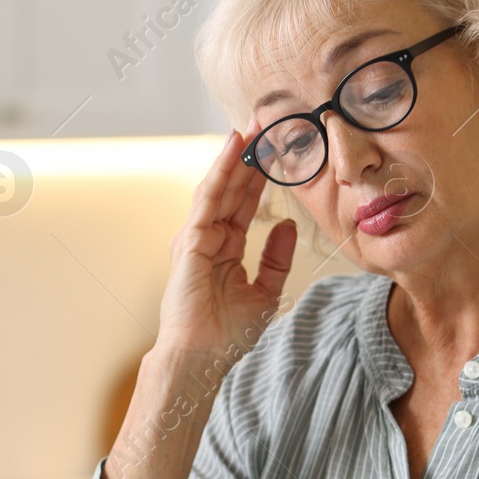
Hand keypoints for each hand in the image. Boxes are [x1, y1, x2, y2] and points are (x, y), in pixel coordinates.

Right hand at [157, 127, 296, 359]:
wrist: (202, 358)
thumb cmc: (227, 335)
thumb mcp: (266, 292)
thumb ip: (276, 259)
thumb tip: (288, 226)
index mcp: (226, 247)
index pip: (245, 202)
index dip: (260, 175)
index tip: (276, 147)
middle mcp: (209, 237)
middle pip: (232, 187)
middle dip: (249, 154)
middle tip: (265, 120)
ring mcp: (196, 237)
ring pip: (219, 186)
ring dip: (235, 155)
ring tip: (252, 124)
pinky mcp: (189, 241)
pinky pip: (208, 199)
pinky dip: (221, 171)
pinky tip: (234, 149)